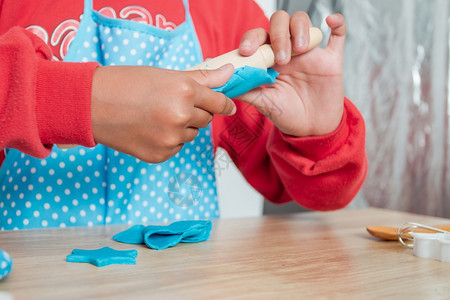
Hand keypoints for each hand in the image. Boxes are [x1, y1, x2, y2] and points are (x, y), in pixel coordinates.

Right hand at [91, 64, 235, 162]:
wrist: (91, 104)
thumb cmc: (125, 84)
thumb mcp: (165, 74)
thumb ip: (202, 77)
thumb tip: (230, 72)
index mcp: (185, 91)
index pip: (218, 103)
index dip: (223, 104)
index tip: (227, 106)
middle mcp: (181, 116)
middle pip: (206, 120)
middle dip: (196, 112)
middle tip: (173, 103)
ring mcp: (170, 138)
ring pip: (191, 134)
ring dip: (182, 127)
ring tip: (156, 115)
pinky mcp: (160, 155)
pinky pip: (176, 147)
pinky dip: (169, 140)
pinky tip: (150, 129)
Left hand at [237, 12, 345, 136]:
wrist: (311, 129)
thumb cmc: (286, 114)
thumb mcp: (264, 103)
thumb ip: (246, 91)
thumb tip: (224, 83)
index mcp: (269, 59)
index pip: (259, 36)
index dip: (251, 38)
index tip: (247, 51)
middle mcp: (288, 50)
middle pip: (279, 22)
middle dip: (278, 35)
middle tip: (281, 59)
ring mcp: (310, 53)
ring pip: (303, 22)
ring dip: (299, 30)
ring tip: (299, 51)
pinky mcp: (331, 60)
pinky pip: (338, 35)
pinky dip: (338, 24)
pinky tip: (331, 22)